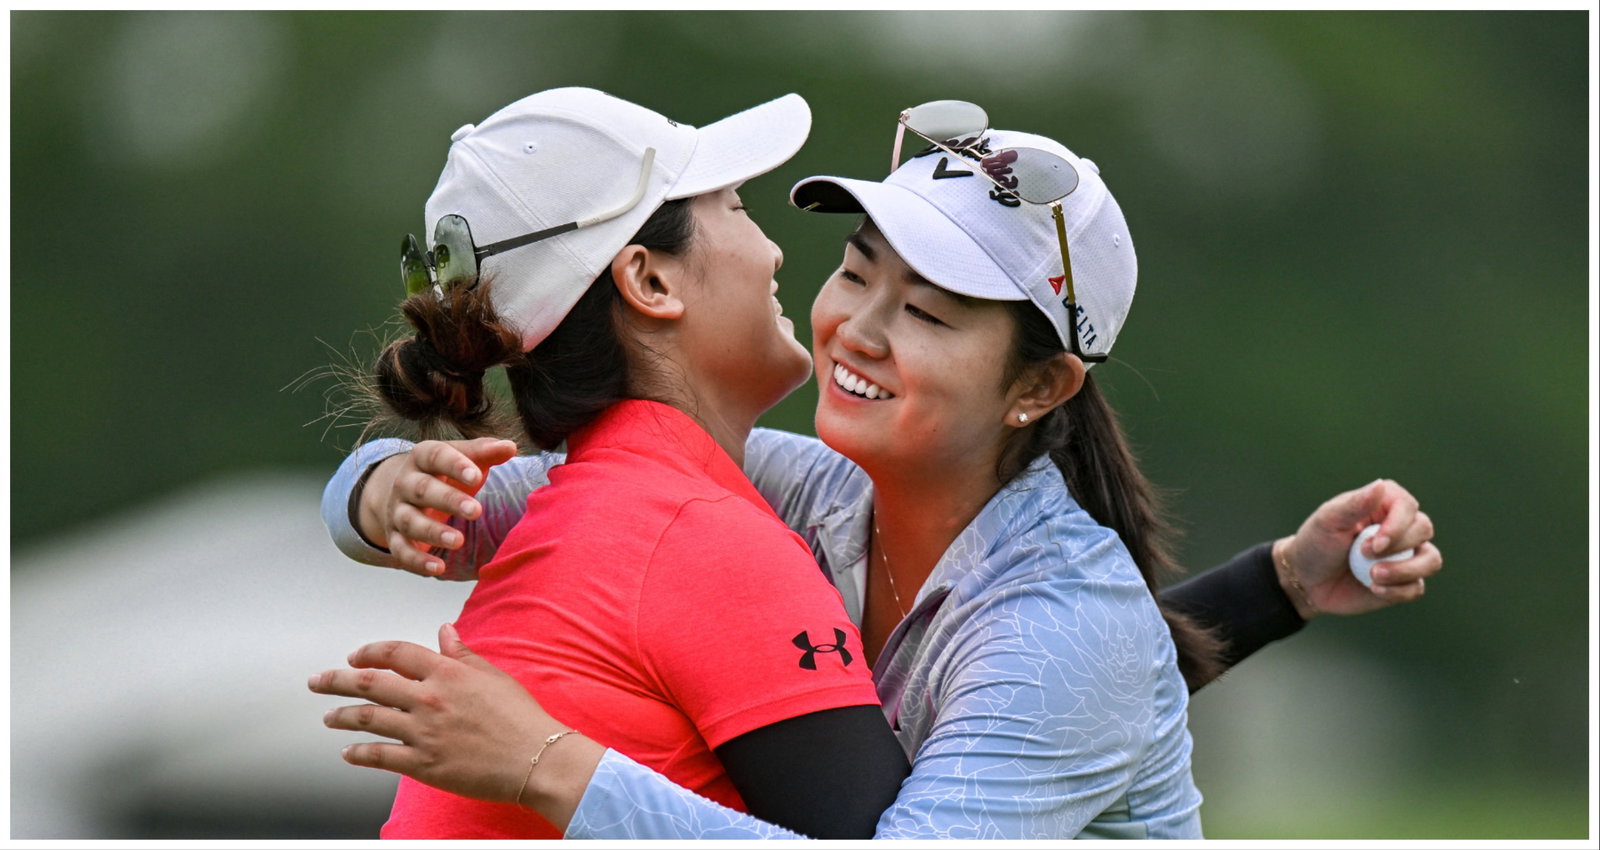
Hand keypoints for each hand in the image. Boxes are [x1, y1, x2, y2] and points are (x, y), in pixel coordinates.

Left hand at [309, 624, 600, 826]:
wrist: (536, 757)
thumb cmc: (521, 716)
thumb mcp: (492, 675)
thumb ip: (462, 653)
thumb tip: (444, 631)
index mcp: (446, 672)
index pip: (395, 653)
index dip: (369, 652)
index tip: (354, 657)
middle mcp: (429, 698)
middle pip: (369, 683)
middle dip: (336, 681)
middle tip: (317, 681)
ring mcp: (422, 732)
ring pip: (368, 719)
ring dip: (342, 716)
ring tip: (328, 716)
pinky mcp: (423, 764)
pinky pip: (380, 756)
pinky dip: (360, 754)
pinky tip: (348, 752)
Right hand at [358, 438, 517, 575]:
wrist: (404, 490)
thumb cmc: (446, 472)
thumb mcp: (463, 457)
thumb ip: (486, 451)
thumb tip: (511, 447)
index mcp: (422, 457)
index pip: (436, 456)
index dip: (455, 465)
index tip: (477, 475)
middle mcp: (405, 483)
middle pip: (423, 490)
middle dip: (448, 500)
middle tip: (476, 511)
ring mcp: (398, 510)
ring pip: (410, 521)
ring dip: (433, 532)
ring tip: (459, 541)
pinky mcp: (396, 536)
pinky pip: (402, 550)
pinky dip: (417, 561)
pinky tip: (438, 568)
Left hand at [1274, 478, 1440, 617]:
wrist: (1306, 580)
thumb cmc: (1316, 543)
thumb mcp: (1328, 520)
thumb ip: (1355, 504)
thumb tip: (1380, 485)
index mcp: (1384, 505)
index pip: (1408, 506)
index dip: (1398, 526)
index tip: (1374, 544)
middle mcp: (1400, 528)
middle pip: (1424, 529)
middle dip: (1398, 546)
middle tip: (1363, 554)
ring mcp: (1405, 556)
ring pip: (1431, 560)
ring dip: (1406, 571)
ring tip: (1374, 577)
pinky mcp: (1404, 582)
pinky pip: (1417, 588)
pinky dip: (1398, 591)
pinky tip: (1374, 589)